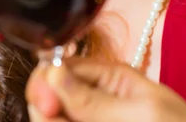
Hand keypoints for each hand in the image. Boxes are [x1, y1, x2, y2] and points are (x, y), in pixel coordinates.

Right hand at [26, 58, 185, 121]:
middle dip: (48, 111)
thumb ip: (94, 98)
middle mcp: (95, 96)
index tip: (46, 105)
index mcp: (108, 76)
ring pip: (55, 118)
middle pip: (50, 97)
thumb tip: (53, 73)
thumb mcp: (140, 113)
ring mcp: (94, 116)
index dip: (46, 83)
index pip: (60, 68)